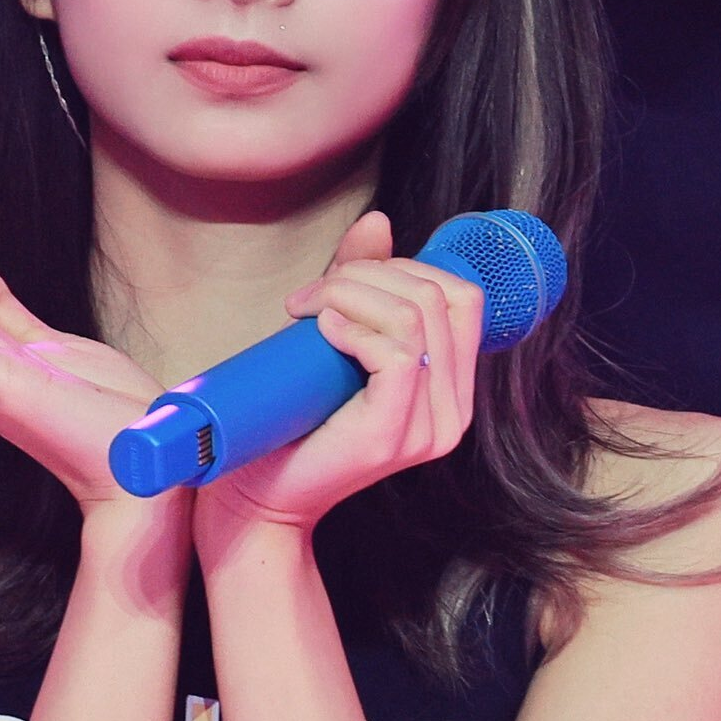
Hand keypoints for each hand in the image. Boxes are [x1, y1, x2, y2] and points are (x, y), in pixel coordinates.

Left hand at [193, 210, 483, 537]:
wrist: (256, 499)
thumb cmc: (292, 423)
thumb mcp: (334, 342)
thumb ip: (362, 289)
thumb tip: (378, 221)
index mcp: (451, 390)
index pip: (464, 296)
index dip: (405, 266)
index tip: (343, 281)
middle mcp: (453, 413)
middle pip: (438, 296)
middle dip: (367, 273)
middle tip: (309, 296)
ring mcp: (427, 429)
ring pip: (414, 317)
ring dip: (350, 293)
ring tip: (304, 309)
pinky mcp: (391, 436)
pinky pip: (397, 355)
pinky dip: (353, 327)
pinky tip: (319, 331)